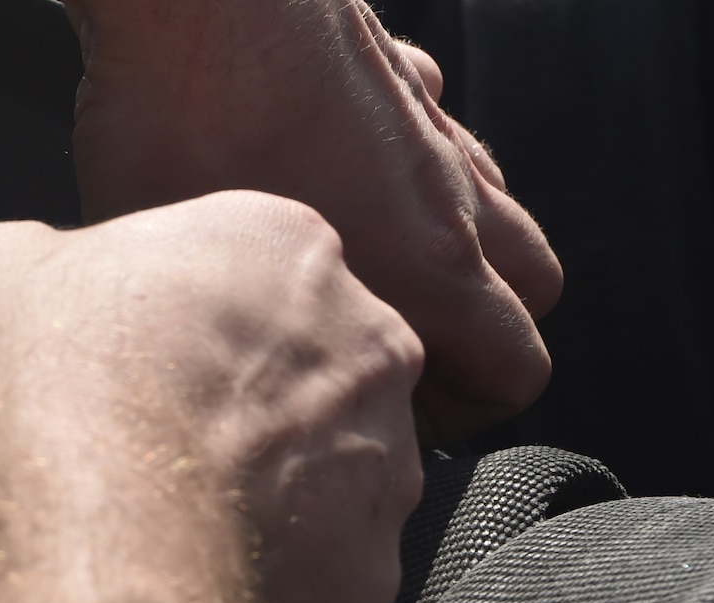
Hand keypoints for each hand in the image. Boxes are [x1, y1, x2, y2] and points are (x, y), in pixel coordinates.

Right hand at [0, 192, 421, 602]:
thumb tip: (38, 280)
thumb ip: (41, 263)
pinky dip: (249, 591)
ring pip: (312, 486)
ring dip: (243, 505)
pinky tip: (175, 592)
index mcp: (289, 245)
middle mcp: (368, 347)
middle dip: (221, 415)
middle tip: (130, 457)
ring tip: (144, 540)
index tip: (111, 368)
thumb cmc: (52, 376)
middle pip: (291, 379)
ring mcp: (383, 468)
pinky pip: (307, 581)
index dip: (167, 327)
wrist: (97, 527)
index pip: (240, 274)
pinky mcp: (368, 577)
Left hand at [62, 0, 560, 439]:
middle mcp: (450, 196)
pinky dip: (409, 170)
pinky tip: (332, 180)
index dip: (460, 416)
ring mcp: (431, 128)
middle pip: (533, 295)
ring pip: (499, 210)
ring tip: (370, 280)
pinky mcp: (395, 74)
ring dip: (458, 256)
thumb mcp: (195, 278)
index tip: (384, 417)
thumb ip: (241, 342)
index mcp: (426, 265)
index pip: (516, 370)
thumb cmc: (180, 123)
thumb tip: (213, 383)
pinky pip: (437, 135)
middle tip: (388, 360)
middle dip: (476, 342)